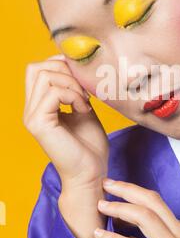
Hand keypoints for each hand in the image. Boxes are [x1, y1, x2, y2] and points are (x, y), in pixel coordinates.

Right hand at [23, 54, 108, 187]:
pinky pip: (54, 93)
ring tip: (84, 102)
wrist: (91, 173)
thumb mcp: (83, 108)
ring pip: (45, 76)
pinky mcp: (39, 124)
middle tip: (84, 92)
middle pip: (36, 68)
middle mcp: (30, 110)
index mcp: (38, 106)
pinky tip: (83, 109)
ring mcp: (32, 117)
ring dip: (72, 85)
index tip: (81, 81)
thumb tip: (73, 66)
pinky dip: (73, 96)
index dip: (59, 65)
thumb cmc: (89, 146)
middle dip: (65, 72)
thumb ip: (74, 89)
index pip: (36, 69)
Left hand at [94, 179, 179, 237]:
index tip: (118, 190)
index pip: (157, 203)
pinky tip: (100, 235)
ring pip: (144, 217)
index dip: (134, 194)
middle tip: (107, 184)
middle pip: (151, 202)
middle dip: (126, 189)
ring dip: (118, 208)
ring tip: (101, 206)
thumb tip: (137, 233)